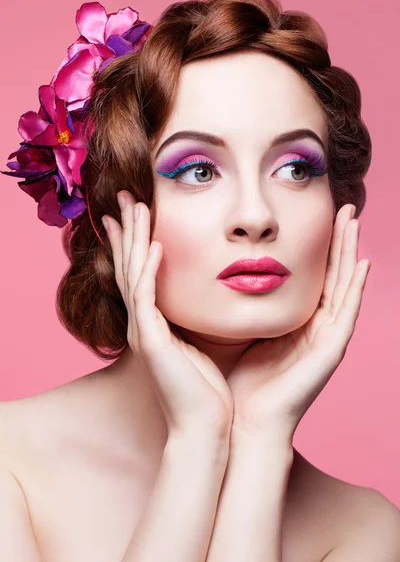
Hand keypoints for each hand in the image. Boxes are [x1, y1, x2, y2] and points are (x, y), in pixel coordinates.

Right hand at [102, 190, 232, 440]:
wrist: (205, 428)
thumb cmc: (206, 391)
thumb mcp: (201, 343)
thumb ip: (199, 318)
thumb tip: (214, 296)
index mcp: (155, 324)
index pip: (140, 273)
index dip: (136, 242)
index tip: (137, 214)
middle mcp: (144, 324)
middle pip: (129, 266)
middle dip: (127, 231)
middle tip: (124, 198)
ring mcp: (145, 332)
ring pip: (134, 275)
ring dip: (135, 240)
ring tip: (135, 208)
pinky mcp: (153, 342)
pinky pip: (147, 299)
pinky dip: (150, 271)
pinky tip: (156, 247)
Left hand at [226, 204, 370, 441]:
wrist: (242, 422)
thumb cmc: (239, 382)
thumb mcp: (244, 332)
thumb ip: (247, 308)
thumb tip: (227, 278)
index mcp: (298, 324)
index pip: (314, 278)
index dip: (319, 247)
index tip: (319, 216)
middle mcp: (317, 328)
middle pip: (333, 275)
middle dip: (339, 240)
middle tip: (344, 207)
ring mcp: (327, 339)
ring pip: (344, 286)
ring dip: (349, 252)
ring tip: (353, 220)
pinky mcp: (331, 351)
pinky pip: (347, 312)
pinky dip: (355, 287)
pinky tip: (362, 262)